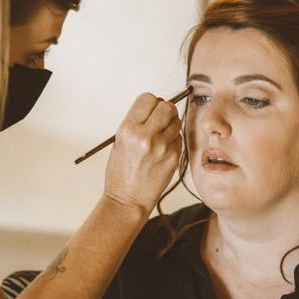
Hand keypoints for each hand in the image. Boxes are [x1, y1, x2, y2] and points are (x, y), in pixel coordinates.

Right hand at [103, 93, 182, 215]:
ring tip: (159, 137)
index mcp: (128, 129)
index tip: (149, 108)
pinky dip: (173, 140)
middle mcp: (146, 136)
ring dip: (170, 125)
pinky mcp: (174, 157)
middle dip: (164, 110)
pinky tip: (162, 150)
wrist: (127, 199)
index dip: (150, 102)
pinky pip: (179, 138)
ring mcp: (162, 147)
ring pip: (176, 121)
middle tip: (159, 119)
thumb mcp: (120, 141)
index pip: (147, 98)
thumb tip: (157, 103)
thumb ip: (137, 121)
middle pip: (166, 106)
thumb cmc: (121, 172)